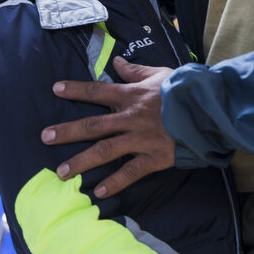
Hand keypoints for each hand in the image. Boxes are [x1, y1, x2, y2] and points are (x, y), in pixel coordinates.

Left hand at [42, 56, 174, 197]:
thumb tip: (117, 62)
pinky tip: (97, 192)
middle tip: (45, 137)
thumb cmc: (183, 90)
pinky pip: (130, 172)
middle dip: (67, 131)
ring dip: (82, 162)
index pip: (97, 90)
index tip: (55, 89)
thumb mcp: (159, 74)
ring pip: (105, 151)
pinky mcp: (153, 157)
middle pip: (93, 125)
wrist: (207, 111)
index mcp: (131, 96)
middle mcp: (130, 118)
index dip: (75, 89)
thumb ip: (135, 71)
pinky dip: (114, 183)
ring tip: (62, 173)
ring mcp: (140, 139)